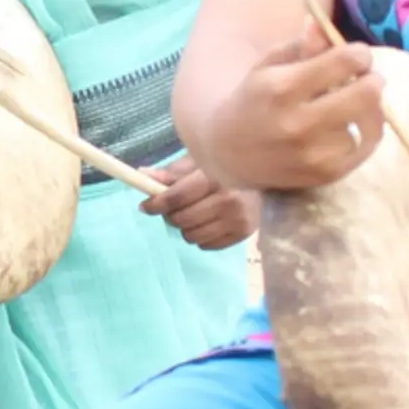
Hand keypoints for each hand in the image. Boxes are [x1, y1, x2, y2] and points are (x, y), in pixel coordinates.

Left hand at [142, 156, 258, 250]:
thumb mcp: (198, 162)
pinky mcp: (243, 233)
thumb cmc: (224, 168)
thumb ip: (171, 172)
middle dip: (171, 215)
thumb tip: (143, 176)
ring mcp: (237, 219)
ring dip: (186, 228)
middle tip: (174, 208)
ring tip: (194, 214)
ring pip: (191, 236)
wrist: (265, 176)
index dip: (155, 204)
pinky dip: (201, 237)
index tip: (145, 206)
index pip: (175, 198)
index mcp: (214, 176)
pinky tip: (209, 222)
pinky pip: (206, 245)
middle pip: (181, 220)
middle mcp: (228, 199)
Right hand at [206, 30, 384, 190]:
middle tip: (365, 81)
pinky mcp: (323, 175)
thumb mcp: (267, 66)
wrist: (228, 152)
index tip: (356, 58)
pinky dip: (364, 135)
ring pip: (367, 123)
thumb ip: (299, 45)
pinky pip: (365, 149)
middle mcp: (298, 123)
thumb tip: (320, 25)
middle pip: (367, 94)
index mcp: (283, 88)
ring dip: (363, 112)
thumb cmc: (253, 100)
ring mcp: (312, 154)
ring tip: (351, 106)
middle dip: (372, 81)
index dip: (359, 55)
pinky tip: (351, 127)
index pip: (345, 61)